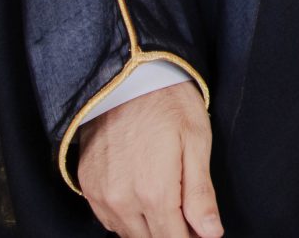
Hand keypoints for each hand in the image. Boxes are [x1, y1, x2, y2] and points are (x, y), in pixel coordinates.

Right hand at [73, 80, 222, 237]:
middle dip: (172, 232)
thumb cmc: (168, 103)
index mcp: (154, 192)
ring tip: (167, 200)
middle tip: (188, 213)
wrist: (126, 76)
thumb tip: (211, 233)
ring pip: (128, 233)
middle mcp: (122, 201)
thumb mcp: (196, 142)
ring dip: (149, 226)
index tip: (201, 231)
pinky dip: (126, 216)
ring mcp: (100, 195)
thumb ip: (201, 194)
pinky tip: (141, 195)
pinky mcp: (87, 185)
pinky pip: (108, 218)